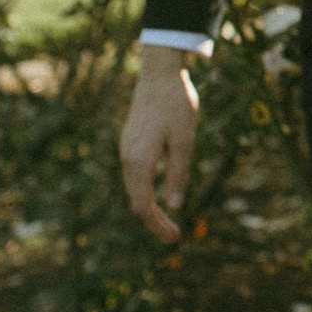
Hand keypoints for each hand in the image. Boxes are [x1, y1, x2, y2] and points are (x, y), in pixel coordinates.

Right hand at [119, 45, 200, 241]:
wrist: (159, 72)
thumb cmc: (176, 104)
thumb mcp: (184, 140)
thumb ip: (178, 173)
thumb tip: (174, 205)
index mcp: (140, 160)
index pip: (144, 205)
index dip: (158, 225)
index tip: (174, 238)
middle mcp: (128, 158)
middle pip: (136, 200)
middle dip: (153, 221)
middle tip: (173, 237)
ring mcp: (126, 149)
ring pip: (133, 188)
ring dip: (148, 207)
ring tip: (166, 221)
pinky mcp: (130, 141)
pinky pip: (134, 174)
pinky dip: (144, 190)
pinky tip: (157, 194)